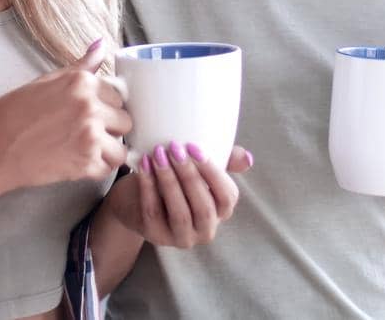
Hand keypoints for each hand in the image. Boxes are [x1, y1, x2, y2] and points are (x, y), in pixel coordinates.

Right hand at [0, 41, 131, 195]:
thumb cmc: (12, 114)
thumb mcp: (46, 81)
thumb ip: (81, 67)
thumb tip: (102, 45)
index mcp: (82, 82)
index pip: (118, 95)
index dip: (105, 107)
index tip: (89, 114)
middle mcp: (90, 106)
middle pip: (125, 120)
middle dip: (110, 129)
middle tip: (85, 133)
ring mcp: (90, 136)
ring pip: (122, 147)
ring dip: (107, 151)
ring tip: (83, 150)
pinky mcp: (86, 163)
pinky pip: (109, 168)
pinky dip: (97, 168)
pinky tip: (77, 162)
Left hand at [102, 143, 251, 248]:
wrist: (137, 196)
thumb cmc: (177, 178)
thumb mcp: (200, 168)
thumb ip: (227, 160)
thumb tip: (247, 159)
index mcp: (221, 212)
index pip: (227, 198)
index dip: (213, 173)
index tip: (194, 146)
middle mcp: (205, 230)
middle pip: (203, 207)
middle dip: (190, 175)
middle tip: (175, 148)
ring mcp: (180, 237)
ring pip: (179, 212)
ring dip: (169, 180)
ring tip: (158, 154)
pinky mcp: (155, 235)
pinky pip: (153, 212)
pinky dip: (148, 186)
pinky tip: (144, 165)